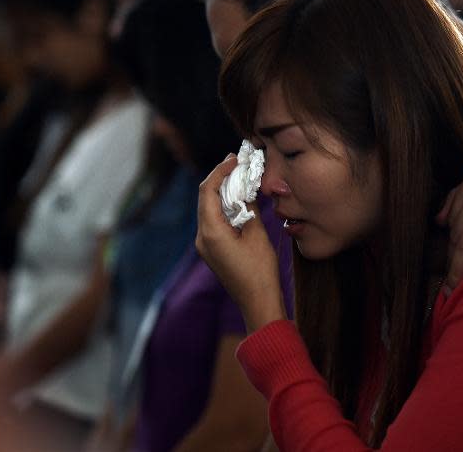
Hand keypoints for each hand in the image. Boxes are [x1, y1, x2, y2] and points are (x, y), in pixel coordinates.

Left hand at [196, 155, 285, 331]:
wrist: (258, 303)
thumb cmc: (260, 271)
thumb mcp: (257, 234)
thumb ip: (248, 208)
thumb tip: (245, 189)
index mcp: (210, 232)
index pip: (207, 191)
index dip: (219, 171)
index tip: (233, 159)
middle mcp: (202, 237)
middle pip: (205, 198)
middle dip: (219, 179)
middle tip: (236, 164)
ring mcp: (205, 245)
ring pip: (208, 209)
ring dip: (222, 192)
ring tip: (239, 178)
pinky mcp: (213, 250)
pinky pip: (214, 221)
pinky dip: (224, 207)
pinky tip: (238, 200)